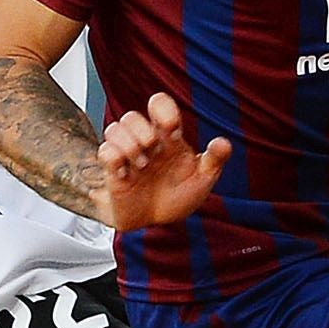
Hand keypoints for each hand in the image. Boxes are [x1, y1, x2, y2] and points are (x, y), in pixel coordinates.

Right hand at [97, 93, 229, 230]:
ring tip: (141, 166)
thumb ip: (214, 160)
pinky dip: (114, 159)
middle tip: (152, 151)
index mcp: (168, 138)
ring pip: (114, 128)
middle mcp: (145, 142)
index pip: (159, 106)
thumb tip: (224, 142)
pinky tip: (126, 175)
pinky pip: (104, 151)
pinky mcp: (112, 171)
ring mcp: (127, 155)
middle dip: (142, 131)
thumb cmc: (177, 195)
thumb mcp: (202, 179)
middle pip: (132, 117)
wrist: (154, 222)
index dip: (162, 109)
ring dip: (128, 145)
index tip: (171, 129)